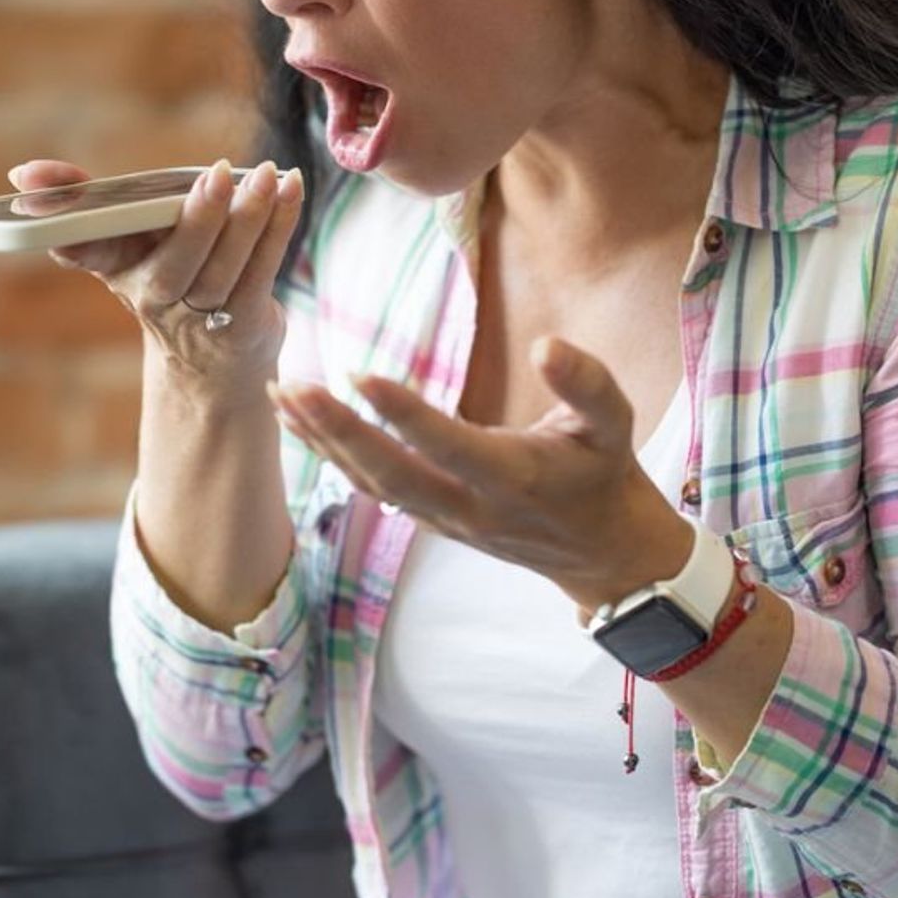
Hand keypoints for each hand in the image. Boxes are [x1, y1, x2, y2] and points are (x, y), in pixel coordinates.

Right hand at [8, 156, 304, 380]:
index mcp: (119, 270)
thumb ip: (90, 204)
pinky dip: (281, 226)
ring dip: (252, 218)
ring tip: (269, 175)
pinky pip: (264, 268)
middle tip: (215, 174)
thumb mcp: (126, 243)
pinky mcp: (244, 324)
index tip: (29, 195)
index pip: (86, 247)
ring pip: (227, 266)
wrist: (210, 367)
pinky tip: (292, 189)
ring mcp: (202, 317)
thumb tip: (24, 176)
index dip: (64, 225)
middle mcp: (155, 298)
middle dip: (197, 219)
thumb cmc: (167, 279)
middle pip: (177, 262)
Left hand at [268, 336, 693, 610]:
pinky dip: (332, 458)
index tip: (361, 374)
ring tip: (282, 393)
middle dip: (340, 433)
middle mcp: (472, 507)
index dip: (405, 415)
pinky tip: (300, 423)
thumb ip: (587, 381)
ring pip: (373, 487)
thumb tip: (548, 344)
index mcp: (516, 478)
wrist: (603, 552)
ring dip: (323, 443)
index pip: (450, 446)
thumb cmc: (606, 472)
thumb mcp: (615, 422)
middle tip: (295, 386)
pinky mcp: (432, 521)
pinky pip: (373, 492)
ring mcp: (446, 521)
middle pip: (392, 476)